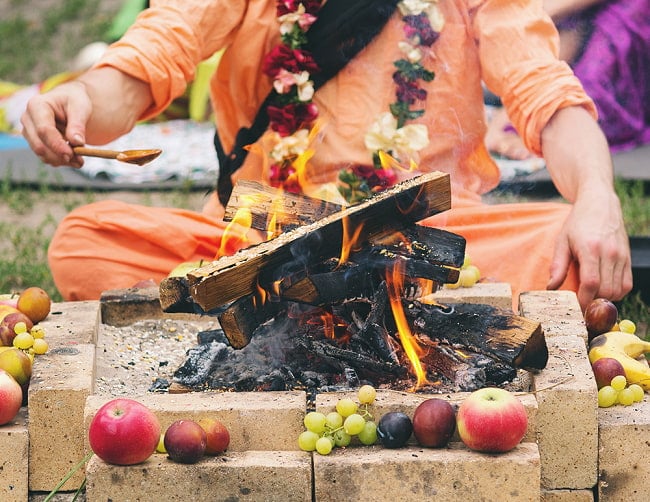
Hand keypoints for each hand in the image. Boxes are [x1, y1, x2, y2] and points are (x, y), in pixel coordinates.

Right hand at [21, 81, 91, 166]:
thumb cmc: (74, 101)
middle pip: (39, 145)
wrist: (69, 102)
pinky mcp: (34, 142)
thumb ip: (78, 124)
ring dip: (61, 161)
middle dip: (60, 156)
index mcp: (37, 105)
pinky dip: (60, 161)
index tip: (72, 155)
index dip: (57, 145)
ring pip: (42, 154)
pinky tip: (73, 158)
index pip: (44, 130)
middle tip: (80, 161)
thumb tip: (77, 142)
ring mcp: (29, 132)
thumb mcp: (80, 107)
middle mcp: (28, 119)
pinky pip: (46, 157)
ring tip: (80, 160)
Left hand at [547, 189, 631, 309]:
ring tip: (591, 296)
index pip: (591, 283)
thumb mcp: (562, 241)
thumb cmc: (578, 222)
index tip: (575, 308)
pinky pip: (627, 284)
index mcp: (591, 249)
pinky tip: (604, 290)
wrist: (600, 204)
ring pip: (618, 290)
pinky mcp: (628, 258)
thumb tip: (551, 287)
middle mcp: (610, 253)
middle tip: (580, 304)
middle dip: (593, 302)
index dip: (583, 300)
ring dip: (605, 299)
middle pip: (606, 290)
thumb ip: (558, 265)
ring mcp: (622, 256)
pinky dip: (616, 292)